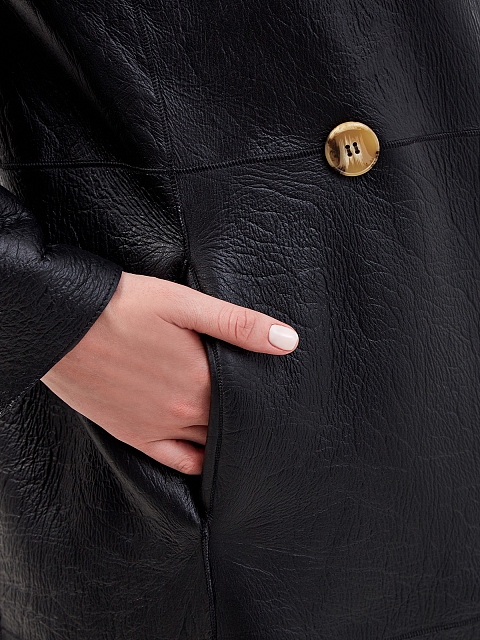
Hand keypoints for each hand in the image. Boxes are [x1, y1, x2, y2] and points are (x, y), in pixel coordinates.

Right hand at [41, 271, 298, 474]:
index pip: (249, 402)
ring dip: (228, 443)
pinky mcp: (133, 434)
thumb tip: (288, 340)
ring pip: (208, 446)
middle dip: (251, 422)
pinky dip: (196, 465)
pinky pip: (174, 461)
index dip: (267, 400)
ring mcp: (157, 427)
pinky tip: (209, 463)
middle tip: (272, 424)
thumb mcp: (184, 304)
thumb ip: (238, 325)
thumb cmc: (124, 305)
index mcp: (202, 379)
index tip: (285, 403)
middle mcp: (184, 412)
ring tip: (247, 440)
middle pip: (232, 426)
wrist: (62, 323)